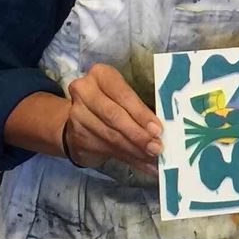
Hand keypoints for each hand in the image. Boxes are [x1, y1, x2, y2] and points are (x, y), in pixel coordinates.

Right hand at [62, 64, 162, 179]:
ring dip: (135, 150)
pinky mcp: (77, 136)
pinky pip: (107, 149)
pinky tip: (143, 164)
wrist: (80, 119)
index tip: (158, 129)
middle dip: (138, 134)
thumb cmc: (111, 103)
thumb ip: (138, 108)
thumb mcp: (123, 97)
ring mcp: (77, 115)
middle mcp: (84, 91)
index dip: (141, 113)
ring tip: (153, 158)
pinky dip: (129, 159)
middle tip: (156, 147)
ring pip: (111, 136)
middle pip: (115, 116)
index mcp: (100, 74)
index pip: (123, 95)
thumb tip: (161, 130)